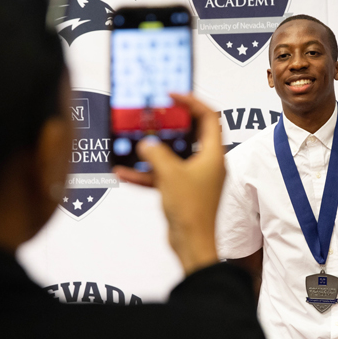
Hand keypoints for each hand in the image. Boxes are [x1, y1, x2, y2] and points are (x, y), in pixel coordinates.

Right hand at [114, 94, 223, 274]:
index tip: (173, 94)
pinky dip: (146, 174)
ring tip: (135, 140)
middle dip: (170, 124)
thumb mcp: (169, 174)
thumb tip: (145, 144)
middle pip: (191, 134)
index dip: (192, 102)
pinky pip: (163, 176)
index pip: (209, 117)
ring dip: (153, 150)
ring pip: (173, 156)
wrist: (191, 244)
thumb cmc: (191, 210)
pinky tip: (123, 173)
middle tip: (154, 114)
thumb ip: (155, 153)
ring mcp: (195, 178)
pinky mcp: (183, 192)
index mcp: (213, 155)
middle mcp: (207, 164)